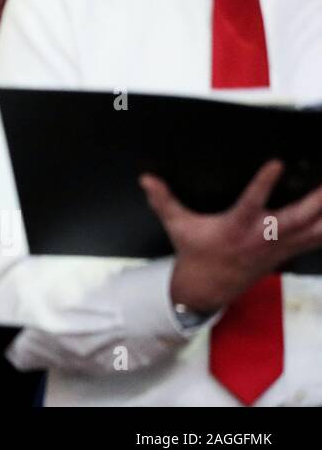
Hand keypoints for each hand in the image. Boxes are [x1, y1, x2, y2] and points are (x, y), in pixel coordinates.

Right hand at [142, 159, 321, 313]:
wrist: (209, 287)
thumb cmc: (195, 252)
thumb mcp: (177, 225)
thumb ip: (163, 199)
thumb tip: (146, 178)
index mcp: (235, 227)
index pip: (252, 203)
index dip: (265, 183)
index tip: (277, 162)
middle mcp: (262, 237)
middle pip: (296, 218)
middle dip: (315, 200)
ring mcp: (279, 246)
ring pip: (314, 230)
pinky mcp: (288, 250)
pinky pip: (317, 239)